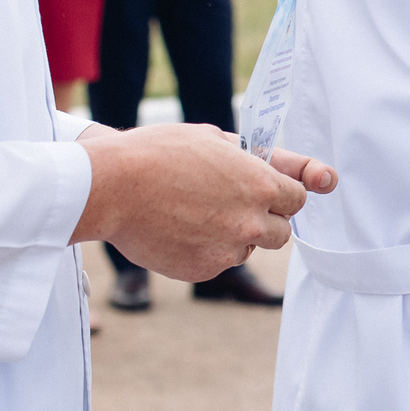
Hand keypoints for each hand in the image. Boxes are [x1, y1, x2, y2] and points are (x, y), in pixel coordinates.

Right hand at [72, 124, 337, 281]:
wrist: (111, 188)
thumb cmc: (160, 154)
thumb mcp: (215, 140)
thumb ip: (256, 158)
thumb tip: (286, 168)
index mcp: (262, 186)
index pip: (299, 199)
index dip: (284, 195)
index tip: (272, 194)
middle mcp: (251, 223)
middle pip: (282, 233)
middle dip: (265, 221)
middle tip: (236, 206)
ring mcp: (227, 250)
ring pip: (247, 249)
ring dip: (234, 237)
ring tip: (197, 214)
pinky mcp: (202, 270)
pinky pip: (217, 263)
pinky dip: (206, 251)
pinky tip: (180, 230)